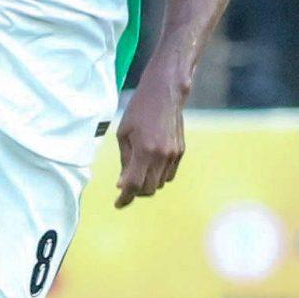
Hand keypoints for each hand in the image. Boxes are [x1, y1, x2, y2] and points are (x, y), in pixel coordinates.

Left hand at [113, 82, 185, 208]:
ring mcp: (174, 155)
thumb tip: (122, 184)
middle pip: (148, 188)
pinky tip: (150, 165)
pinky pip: (169, 174)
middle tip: (125, 185)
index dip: (124, 198)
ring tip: (137, 172)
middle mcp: (162, 156)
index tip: (118, 204)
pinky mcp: (180, 152)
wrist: (165, 93)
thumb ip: (125, 161)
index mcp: (144, 150)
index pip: (133, 184)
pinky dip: (158, 176)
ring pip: (160, 184)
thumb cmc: (139, 110)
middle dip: (135, 192)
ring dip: (147, 183)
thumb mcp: (123, 134)